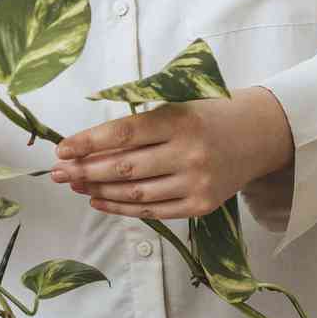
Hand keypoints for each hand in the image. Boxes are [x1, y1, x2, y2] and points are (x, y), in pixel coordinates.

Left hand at [50, 87, 293, 218]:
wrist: (258, 135)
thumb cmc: (206, 116)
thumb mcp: (177, 106)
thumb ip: (138, 124)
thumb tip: (86, 147)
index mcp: (180, 119)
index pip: (123, 133)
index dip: (89, 142)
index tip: (62, 148)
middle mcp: (189, 152)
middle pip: (125, 167)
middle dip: (85, 171)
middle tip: (58, 173)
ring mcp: (197, 182)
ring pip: (135, 193)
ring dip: (98, 192)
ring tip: (75, 186)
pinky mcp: (201, 205)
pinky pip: (153, 211)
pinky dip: (121, 208)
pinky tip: (99, 202)